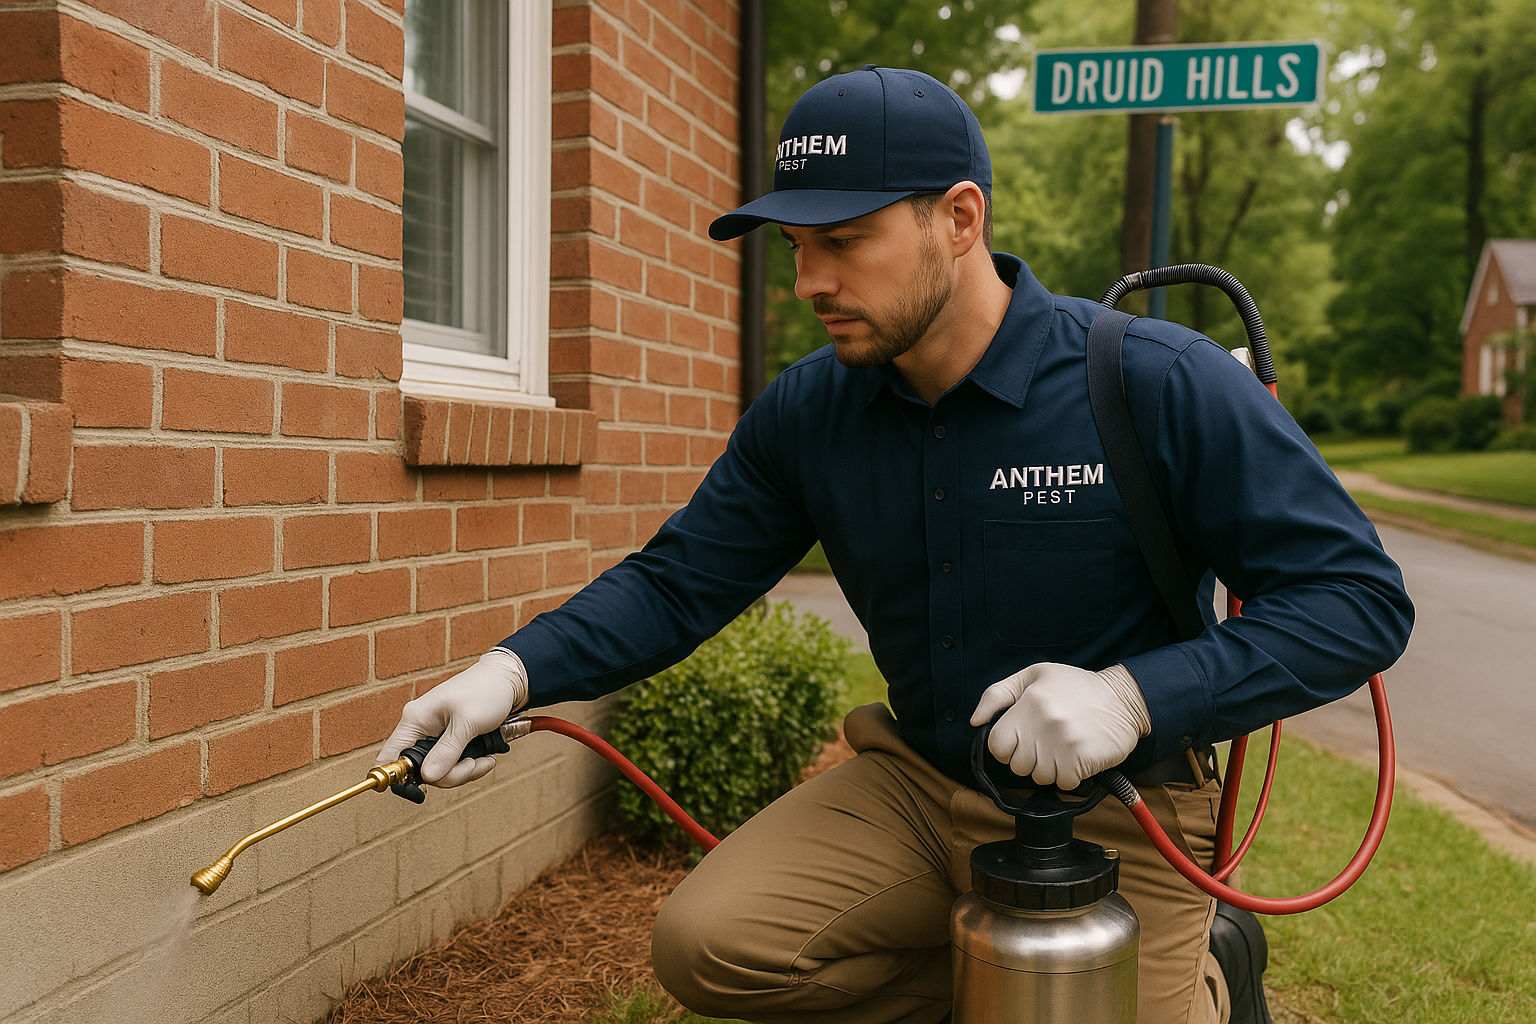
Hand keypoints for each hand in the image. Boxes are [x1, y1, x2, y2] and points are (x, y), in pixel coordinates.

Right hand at [375, 648, 528, 786]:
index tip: (420, 791)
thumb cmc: (487, 690)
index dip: (397, 778)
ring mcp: (435, 736)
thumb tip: (428, 777)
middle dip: (449, 775)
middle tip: (472, 765)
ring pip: (439, 771)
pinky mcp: (450, 741)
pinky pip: (453, 764)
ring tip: (485, 760)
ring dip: (464, 771)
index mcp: (415, 719)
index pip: (389, 757)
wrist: (509, 679)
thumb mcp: (468, 722)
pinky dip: (470, 765)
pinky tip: (486, 757)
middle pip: (420, 771)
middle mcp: (420, 729)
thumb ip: (447, 751)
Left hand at [969, 662, 1151, 789]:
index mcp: (1029, 702)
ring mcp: (1063, 743)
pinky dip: (1070, 775)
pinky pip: (1063, 783)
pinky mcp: (1082, 760)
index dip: (1006, 747)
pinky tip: (1078, 755)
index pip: (997, 745)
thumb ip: (997, 695)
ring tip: (1064, 746)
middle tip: (1047, 741)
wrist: (1123, 699)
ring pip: (1040, 777)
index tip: (1021, 740)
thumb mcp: (1033, 676)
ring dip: (1050, 768)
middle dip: (1029, 758)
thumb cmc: (1075, 687)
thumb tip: (976, 721)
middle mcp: (1044, 722)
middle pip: (1017, 765)